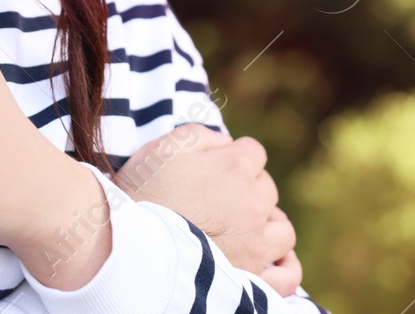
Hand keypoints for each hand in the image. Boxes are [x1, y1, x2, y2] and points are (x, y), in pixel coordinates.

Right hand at [112, 123, 298, 292]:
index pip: (253, 152)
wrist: (128, 246)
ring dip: (268, 226)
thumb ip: (199, 136)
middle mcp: (254, 203)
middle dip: (246, 190)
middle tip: (215, 201)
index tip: (211, 169)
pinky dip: (284, 268)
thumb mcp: (162, 147)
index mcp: (236, 167)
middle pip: (266, 189)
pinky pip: (287, 276)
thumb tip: (225, 142)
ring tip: (244, 230)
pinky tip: (270, 263)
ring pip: (282, 229)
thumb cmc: (141, 194)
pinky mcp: (253, 278)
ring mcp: (256, 244)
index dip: (231, 157)